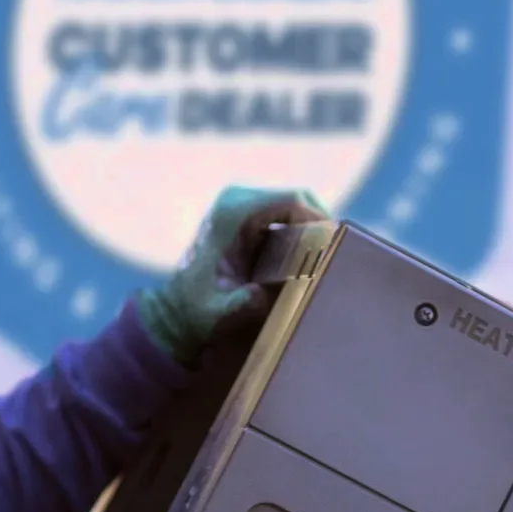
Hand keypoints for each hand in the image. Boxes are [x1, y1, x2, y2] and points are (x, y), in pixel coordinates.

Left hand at [136, 185, 327, 364]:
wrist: (174, 311)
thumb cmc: (196, 313)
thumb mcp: (216, 313)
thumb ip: (236, 304)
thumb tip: (256, 296)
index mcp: (234, 213)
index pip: (292, 200)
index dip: (321, 220)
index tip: (337, 248)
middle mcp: (238, 200)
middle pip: (298, 198)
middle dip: (321, 225)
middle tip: (338, 256)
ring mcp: (242, 206)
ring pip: (294, 206)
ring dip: (311, 231)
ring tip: (325, 261)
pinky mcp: (246, 218)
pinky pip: (285, 217)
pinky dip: (300, 236)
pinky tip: (307, 263)